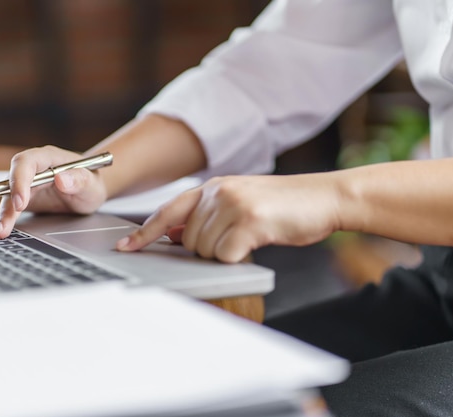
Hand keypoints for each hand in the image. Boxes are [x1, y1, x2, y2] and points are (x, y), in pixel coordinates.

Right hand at [0, 146, 107, 237]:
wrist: (89, 189)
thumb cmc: (92, 183)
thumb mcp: (91, 183)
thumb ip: (79, 180)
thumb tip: (62, 178)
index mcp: (47, 158)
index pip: (26, 163)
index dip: (20, 181)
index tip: (21, 203)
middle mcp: (30, 169)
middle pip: (9, 185)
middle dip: (2, 208)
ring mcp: (22, 184)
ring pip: (2, 198)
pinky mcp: (19, 197)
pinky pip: (1, 205)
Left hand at [117, 174, 341, 262]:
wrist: (325, 198)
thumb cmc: (284, 207)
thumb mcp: (240, 204)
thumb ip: (208, 217)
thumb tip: (176, 235)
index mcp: (212, 186)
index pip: (168, 211)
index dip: (145, 232)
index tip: (127, 246)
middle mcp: (218, 191)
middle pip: (189, 240)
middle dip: (208, 249)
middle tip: (238, 239)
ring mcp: (233, 204)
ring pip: (206, 250)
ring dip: (226, 253)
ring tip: (251, 237)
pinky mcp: (249, 220)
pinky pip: (226, 255)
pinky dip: (240, 258)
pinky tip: (258, 241)